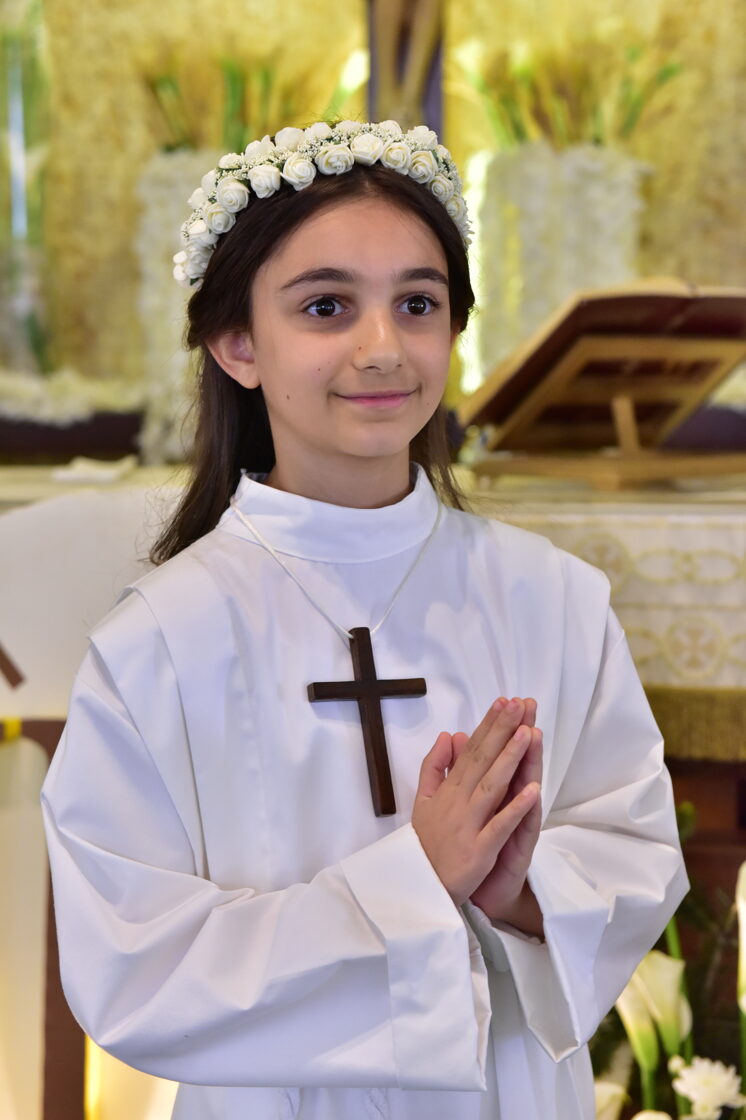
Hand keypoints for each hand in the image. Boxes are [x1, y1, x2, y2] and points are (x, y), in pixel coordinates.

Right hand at [412, 698, 540, 907]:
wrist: (418, 888)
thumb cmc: (426, 844)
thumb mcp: (423, 801)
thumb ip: (434, 767)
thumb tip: (449, 735)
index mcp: (448, 790)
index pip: (472, 750)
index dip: (489, 725)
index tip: (505, 701)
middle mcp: (458, 802)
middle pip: (483, 760)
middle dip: (502, 731)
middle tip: (520, 704)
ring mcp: (469, 825)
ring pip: (492, 786)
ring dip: (510, 759)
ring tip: (527, 733)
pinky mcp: (479, 850)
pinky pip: (499, 827)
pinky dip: (515, 809)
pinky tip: (532, 791)